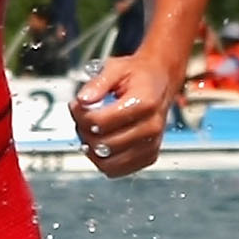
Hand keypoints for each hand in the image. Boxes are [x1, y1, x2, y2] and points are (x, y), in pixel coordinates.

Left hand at [71, 50, 175, 178]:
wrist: (161, 81)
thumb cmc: (140, 75)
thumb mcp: (117, 68)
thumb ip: (98, 83)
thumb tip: (82, 100)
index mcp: (144, 103)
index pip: (101, 122)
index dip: (81, 115)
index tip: (76, 105)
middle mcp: (151, 127)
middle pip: (103, 144)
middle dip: (84, 131)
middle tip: (81, 118)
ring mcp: (151, 144)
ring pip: (109, 163)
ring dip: (92, 150)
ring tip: (90, 132)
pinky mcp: (149, 156)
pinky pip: (118, 170)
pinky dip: (104, 161)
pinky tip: (101, 144)